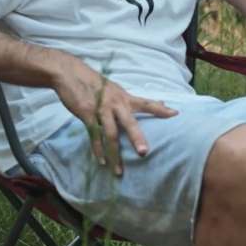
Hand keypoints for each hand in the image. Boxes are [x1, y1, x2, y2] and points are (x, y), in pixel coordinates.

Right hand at [53, 60, 176, 175]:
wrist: (70, 74)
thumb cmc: (96, 83)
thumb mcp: (118, 89)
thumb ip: (136, 100)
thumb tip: (162, 101)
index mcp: (125, 98)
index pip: (147, 103)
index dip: (161, 108)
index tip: (175, 114)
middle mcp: (116, 104)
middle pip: (129, 123)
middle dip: (136, 138)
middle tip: (144, 152)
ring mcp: (101, 110)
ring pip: (110, 134)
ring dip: (114, 154)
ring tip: (119, 171)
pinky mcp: (87, 115)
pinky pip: (94, 136)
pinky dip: (97, 150)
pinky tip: (102, 162)